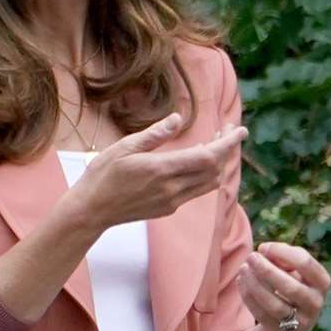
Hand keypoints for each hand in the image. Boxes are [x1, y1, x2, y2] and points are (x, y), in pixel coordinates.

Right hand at [74, 114, 247, 231]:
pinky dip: (203, 175)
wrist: (91, 211)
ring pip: (208, 183)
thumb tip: (178, 119)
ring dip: (217, 164)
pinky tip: (194, 162)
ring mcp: (171, 201)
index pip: (208, 157)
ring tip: (214, 145)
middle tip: (227, 131)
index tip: (240, 130)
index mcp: (161, 170)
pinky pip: (195, 191)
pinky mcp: (167, 209)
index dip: (227, 144)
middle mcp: (171, 188)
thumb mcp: (123, 148)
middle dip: (226, 150)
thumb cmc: (101, 176)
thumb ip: (154, 135)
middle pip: (214, 170)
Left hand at [235, 241, 330, 330]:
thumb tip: (264, 250)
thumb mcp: (296, 269)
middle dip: (266, 270)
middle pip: (290, 287)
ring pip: (274, 304)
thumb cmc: (293, 283)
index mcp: (322, 282)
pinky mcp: (280, 330)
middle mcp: (315, 303)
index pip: (305, 263)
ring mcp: (299, 320)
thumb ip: (285, 256)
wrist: (294, 320)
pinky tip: (241, 280)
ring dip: (254, 284)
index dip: (281, 252)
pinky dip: (248, 295)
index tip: (263, 247)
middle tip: (251, 257)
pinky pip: (260, 313)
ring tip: (243, 268)